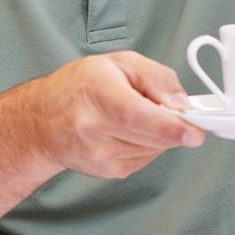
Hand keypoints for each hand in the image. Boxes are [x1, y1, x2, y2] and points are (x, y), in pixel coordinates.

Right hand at [32, 51, 202, 178]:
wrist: (41, 121)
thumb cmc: (80, 86)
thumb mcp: (120, 63)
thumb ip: (158, 79)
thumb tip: (182, 105)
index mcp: (96, 94)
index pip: (134, 115)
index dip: (167, 126)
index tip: (194, 134)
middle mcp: (93, 128)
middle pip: (151, 135)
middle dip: (174, 126)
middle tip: (175, 111)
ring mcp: (99, 155)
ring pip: (154, 149)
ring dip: (160, 134)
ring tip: (136, 115)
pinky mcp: (107, 171)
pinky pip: (147, 158)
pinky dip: (149, 144)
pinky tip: (130, 131)